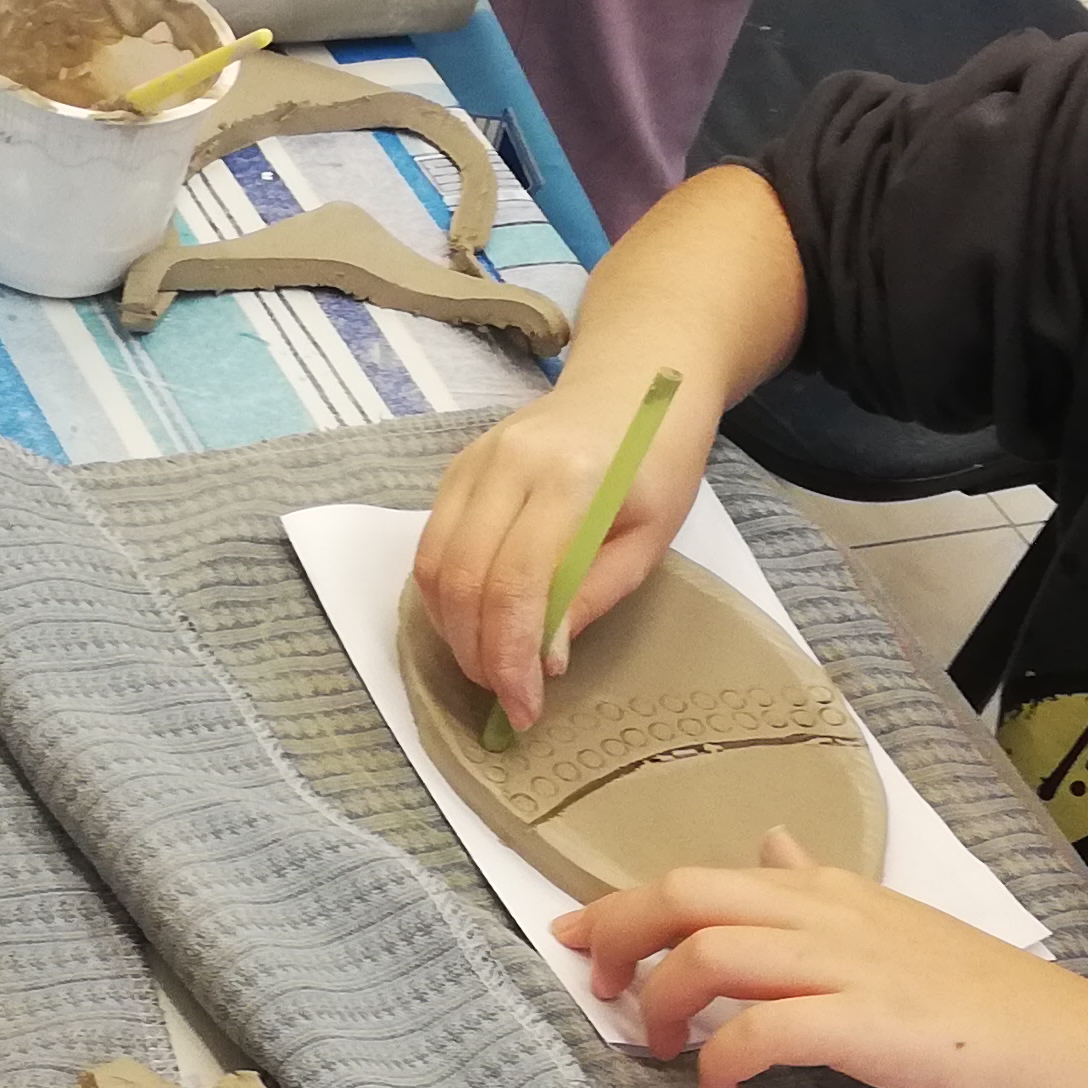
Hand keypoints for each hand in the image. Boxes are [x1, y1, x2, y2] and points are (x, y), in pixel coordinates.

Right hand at [412, 370, 719, 727]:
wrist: (633, 380)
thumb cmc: (656, 461)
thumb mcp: (650, 539)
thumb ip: (593, 595)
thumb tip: (543, 660)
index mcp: (567, 478)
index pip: (516, 584)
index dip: (512, 656)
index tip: (525, 707)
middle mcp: (506, 464)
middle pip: (464, 578)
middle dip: (477, 653)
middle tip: (506, 696)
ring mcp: (471, 462)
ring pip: (434, 565)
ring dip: (454, 630)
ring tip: (490, 666)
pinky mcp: (456, 469)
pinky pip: (432, 545)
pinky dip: (446, 597)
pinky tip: (476, 624)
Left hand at [561, 831, 1087, 1087]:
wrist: (1074, 1052)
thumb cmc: (985, 1004)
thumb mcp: (895, 927)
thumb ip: (824, 892)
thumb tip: (770, 848)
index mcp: (834, 893)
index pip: (706, 876)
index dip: (627, 903)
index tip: (577, 933)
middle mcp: (832, 915)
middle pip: (689, 895)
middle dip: (620, 934)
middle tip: (598, 985)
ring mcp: (850, 967)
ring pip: (713, 950)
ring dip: (664, 1001)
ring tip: (658, 1047)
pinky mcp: (868, 1025)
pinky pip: (762, 1030)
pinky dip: (721, 1060)